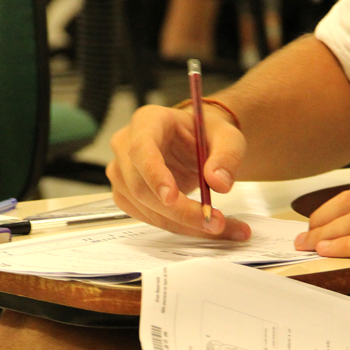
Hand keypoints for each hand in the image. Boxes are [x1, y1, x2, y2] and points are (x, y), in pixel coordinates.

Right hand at [106, 104, 251, 239]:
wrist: (193, 144)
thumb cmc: (204, 135)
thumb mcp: (227, 136)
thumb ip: (227, 155)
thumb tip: (219, 183)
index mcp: (147, 121)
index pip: (141, 149)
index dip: (154, 175)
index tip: (172, 198)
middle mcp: (125, 146)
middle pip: (141, 187)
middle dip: (180, 211)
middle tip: (216, 222)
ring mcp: (122, 173)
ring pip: (146, 209)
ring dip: (184, 225)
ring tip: (220, 226)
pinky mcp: (126, 196)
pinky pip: (149, 218)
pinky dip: (179, 227)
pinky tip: (203, 226)